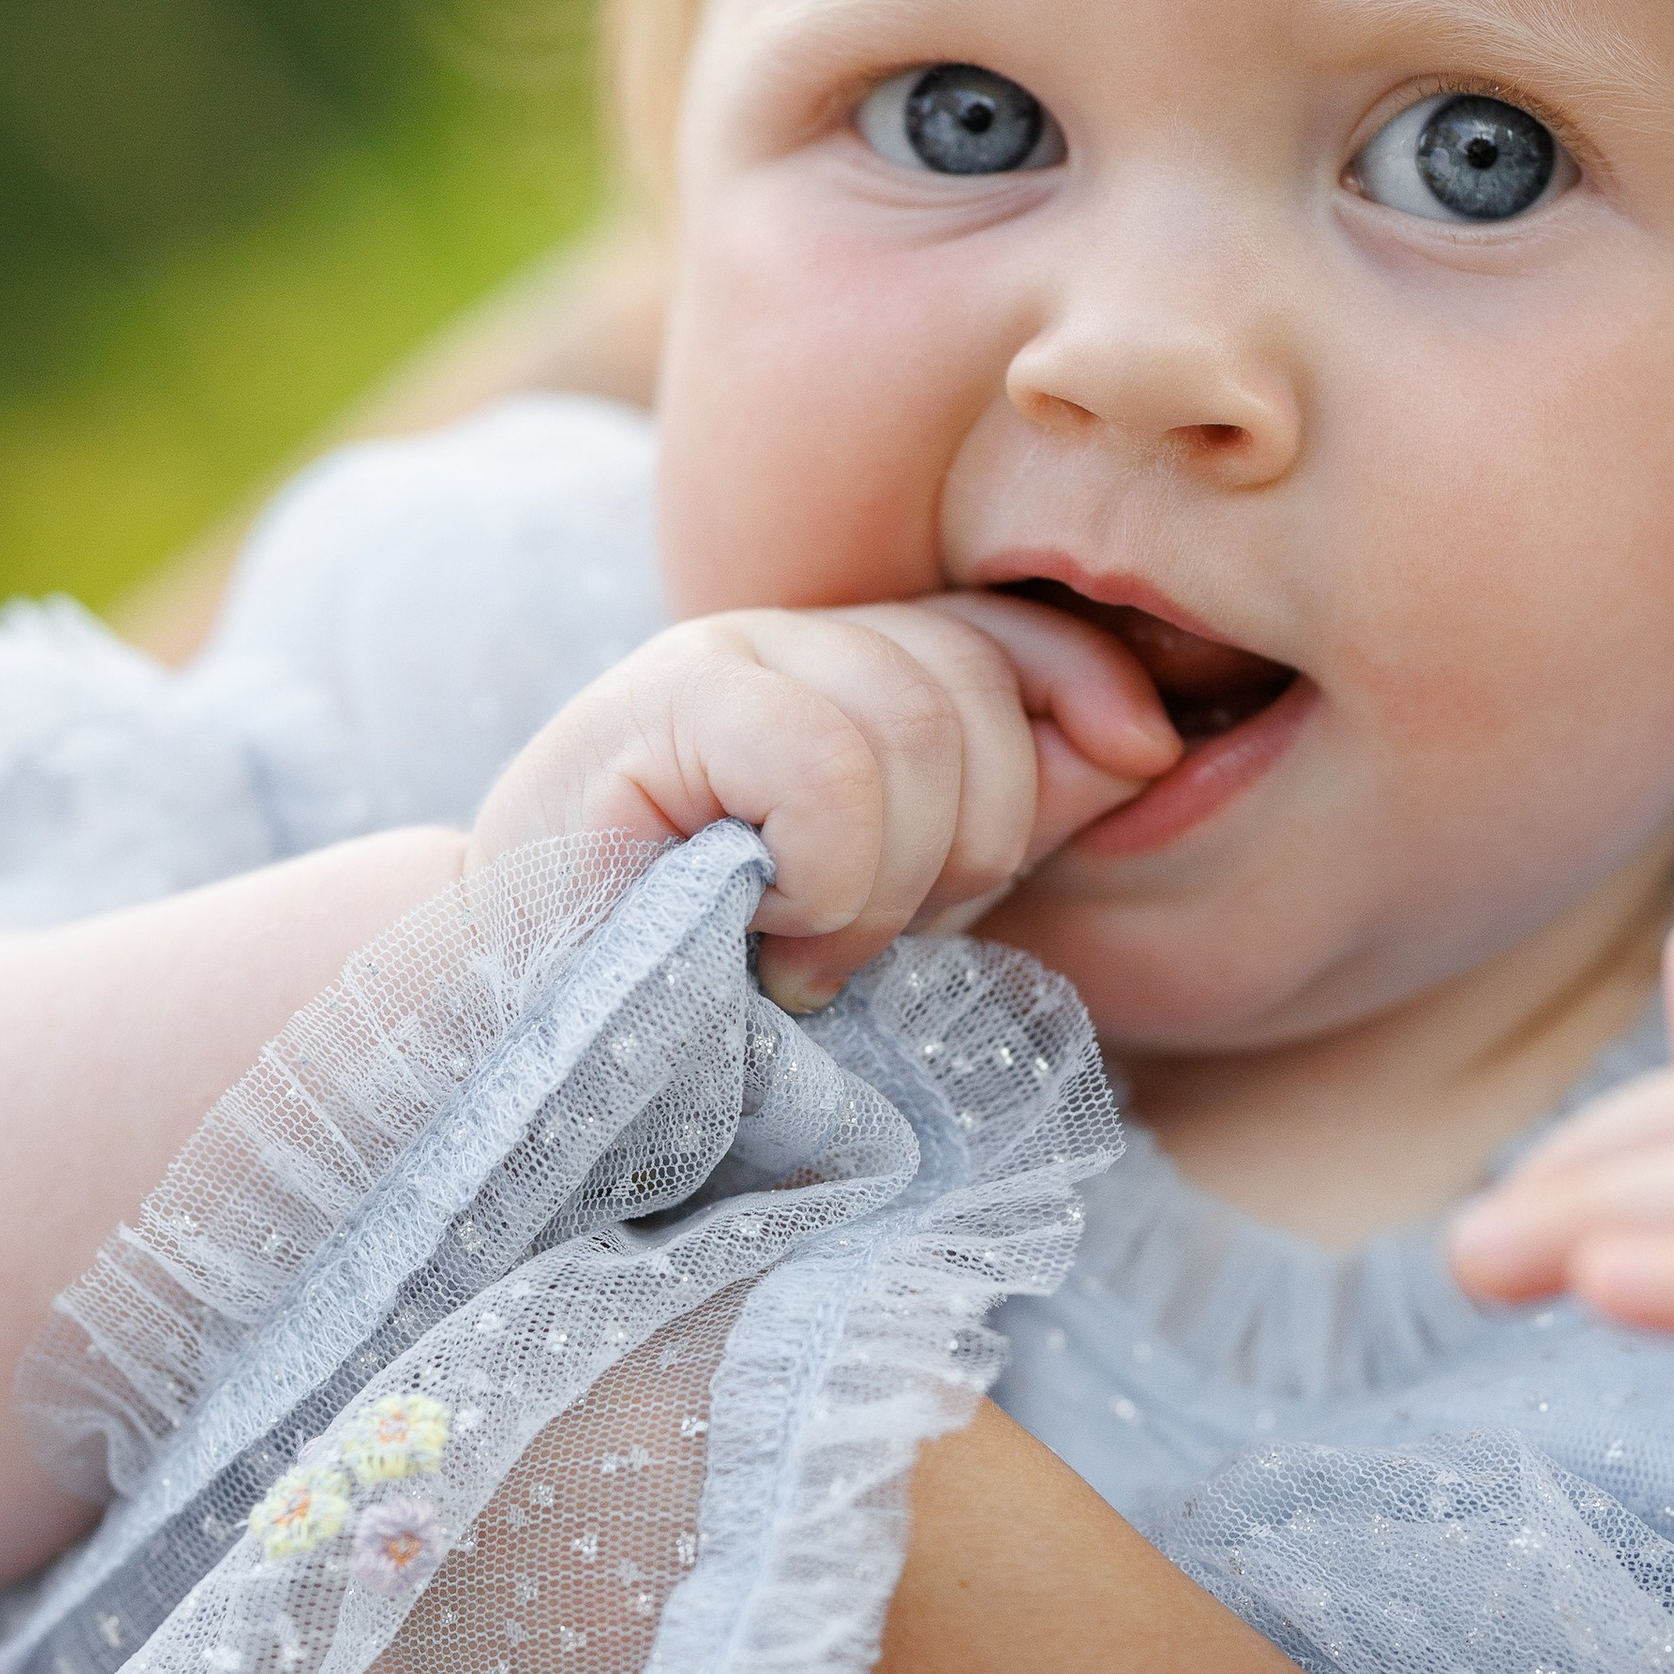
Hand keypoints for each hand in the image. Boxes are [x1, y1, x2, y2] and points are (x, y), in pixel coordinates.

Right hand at [467, 592, 1178, 1009]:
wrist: (525, 1044)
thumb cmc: (712, 987)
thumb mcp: (900, 897)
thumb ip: (1008, 812)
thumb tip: (1149, 737)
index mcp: (840, 673)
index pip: (1012, 629)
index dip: (1090, 688)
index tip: (1142, 759)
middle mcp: (779, 641)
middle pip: (976, 683)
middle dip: (965, 840)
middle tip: (861, 931)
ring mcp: (710, 660)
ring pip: (914, 729)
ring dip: (882, 884)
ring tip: (795, 944)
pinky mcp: (652, 708)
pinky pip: (831, 769)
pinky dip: (824, 879)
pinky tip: (756, 928)